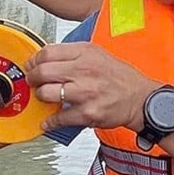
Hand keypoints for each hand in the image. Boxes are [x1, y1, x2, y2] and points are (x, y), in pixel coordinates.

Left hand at [24, 42, 158, 131]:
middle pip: (43, 72)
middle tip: (33, 82)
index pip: (48, 52)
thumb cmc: (119, 78)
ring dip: (41, 97)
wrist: (142, 99)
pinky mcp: (88, 113)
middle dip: (32, 78)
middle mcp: (85, 71)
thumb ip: (72, 54)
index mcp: (86, 53)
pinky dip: (50, 121)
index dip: (34, 61)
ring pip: (46, 94)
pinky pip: (59, 117)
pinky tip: (48, 120)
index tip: (31, 66)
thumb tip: (45, 59)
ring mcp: (86, 93)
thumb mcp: (97, 54)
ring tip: (45, 97)